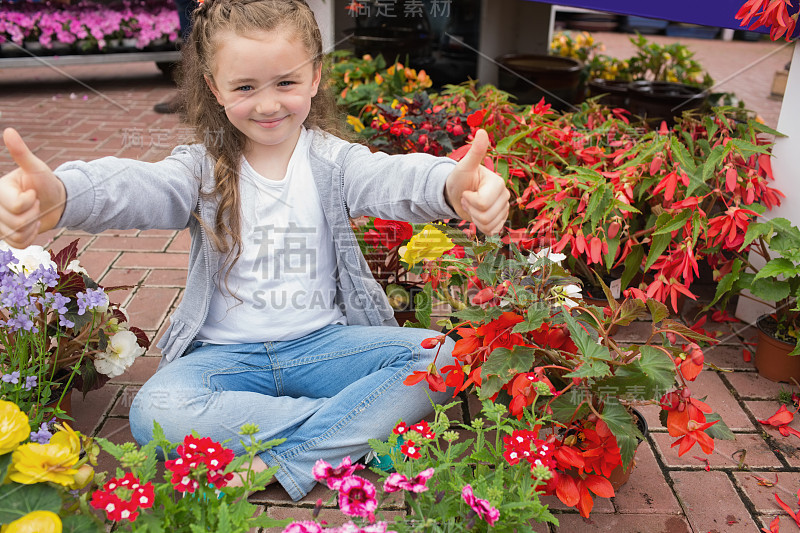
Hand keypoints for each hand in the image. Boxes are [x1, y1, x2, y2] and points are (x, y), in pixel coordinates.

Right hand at [0, 128, 65, 247]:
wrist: (55, 202)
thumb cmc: (46, 182)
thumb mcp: (36, 168)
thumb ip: (21, 153)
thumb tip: (9, 130)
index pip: (17, 206)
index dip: (31, 202)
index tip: (34, 193)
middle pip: (16, 223)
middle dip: (34, 215)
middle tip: (36, 204)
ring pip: (17, 235)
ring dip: (33, 227)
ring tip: (35, 215)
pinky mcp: (8, 236)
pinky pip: (18, 244)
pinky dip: (30, 238)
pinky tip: (33, 226)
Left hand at [445, 129, 509, 234]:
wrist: (457, 193)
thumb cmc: (459, 178)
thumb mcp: (464, 166)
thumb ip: (475, 151)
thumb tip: (482, 131)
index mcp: (498, 183)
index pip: (483, 203)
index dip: (469, 200)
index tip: (466, 192)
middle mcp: (505, 196)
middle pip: (486, 216)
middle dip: (471, 210)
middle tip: (467, 199)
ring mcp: (504, 209)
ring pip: (488, 225)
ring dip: (474, 218)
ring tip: (471, 206)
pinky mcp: (500, 220)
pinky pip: (491, 231)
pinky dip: (480, 227)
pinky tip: (477, 215)